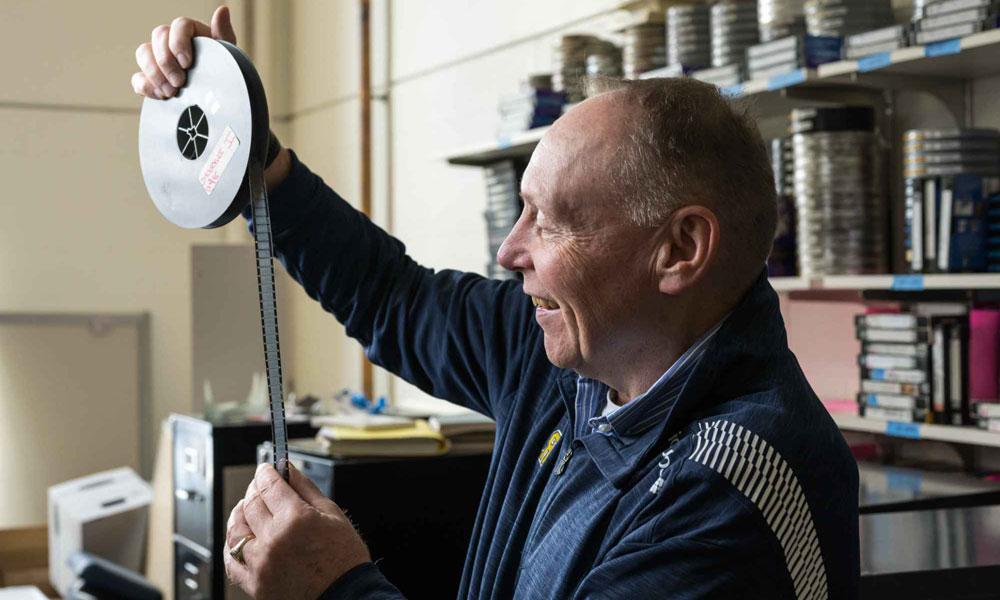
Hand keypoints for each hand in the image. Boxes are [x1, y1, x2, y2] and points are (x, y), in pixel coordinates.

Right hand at [130, 6, 236, 98]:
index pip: (179, 24)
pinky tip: (160, 96)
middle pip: (158, 37)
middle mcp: (171, 41)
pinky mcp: (150, 78)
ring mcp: (158, 59)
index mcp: (191, 32)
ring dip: (154, 73)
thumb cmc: (223, 71)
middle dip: (166, 62)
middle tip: (179, 82)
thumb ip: (223, 33)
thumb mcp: (227, 55)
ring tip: (171, 92)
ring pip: (143, 53)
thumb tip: (222, 10)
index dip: (179, 42)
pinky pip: (137, 77)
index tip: (187, 63)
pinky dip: (145, 86)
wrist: (217, 98)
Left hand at [224, 462, 371, 598]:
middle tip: (261, 485)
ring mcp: (260, 563)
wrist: (346, 596)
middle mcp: (273, 540)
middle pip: (251, 503)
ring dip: (239, 513)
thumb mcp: (333, 515)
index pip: (269, 485)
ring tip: (248, 508)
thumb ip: (306, 488)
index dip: (266, 472)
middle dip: (255, 489)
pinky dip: (232, 545)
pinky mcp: (254, 584)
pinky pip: (231, 561)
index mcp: (295, 519)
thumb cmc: (344, 560)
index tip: (267, 469)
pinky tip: (241, 537)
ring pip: (236, 529)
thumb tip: (289, 469)